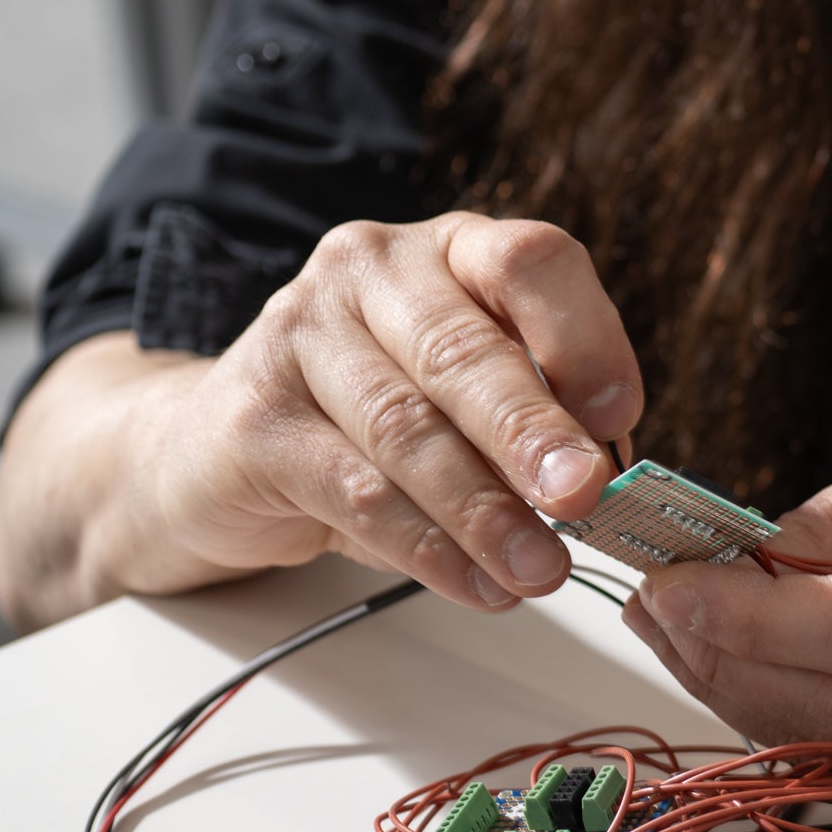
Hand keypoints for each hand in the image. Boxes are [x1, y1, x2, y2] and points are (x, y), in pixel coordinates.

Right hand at [119, 213, 638, 610]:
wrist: (211, 451)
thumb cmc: (370, 417)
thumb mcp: (464, 396)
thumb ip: (533, 415)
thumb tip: (606, 479)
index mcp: (449, 249)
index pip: (529, 261)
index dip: (584, 335)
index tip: (620, 414)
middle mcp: (371, 271)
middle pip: (464, 351)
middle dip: (533, 433)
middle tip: (585, 496)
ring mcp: (299, 334)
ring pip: (409, 429)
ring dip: (485, 511)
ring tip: (540, 569)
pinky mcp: (252, 417)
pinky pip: (355, 491)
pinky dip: (426, 548)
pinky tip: (476, 583)